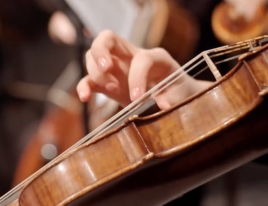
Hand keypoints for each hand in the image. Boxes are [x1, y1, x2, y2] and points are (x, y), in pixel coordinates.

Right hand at [76, 30, 211, 109]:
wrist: (176, 99)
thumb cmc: (181, 93)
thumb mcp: (183, 95)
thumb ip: (174, 98)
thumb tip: (163, 104)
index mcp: (155, 57)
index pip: (142, 59)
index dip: (138, 77)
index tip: (138, 98)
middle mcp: (132, 56)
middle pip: (107, 38)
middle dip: (101, 50)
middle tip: (106, 68)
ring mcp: (117, 68)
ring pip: (93, 56)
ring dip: (95, 72)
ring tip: (110, 89)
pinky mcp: (108, 83)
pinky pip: (90, 80)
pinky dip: (84, 87)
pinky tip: (85, 97)